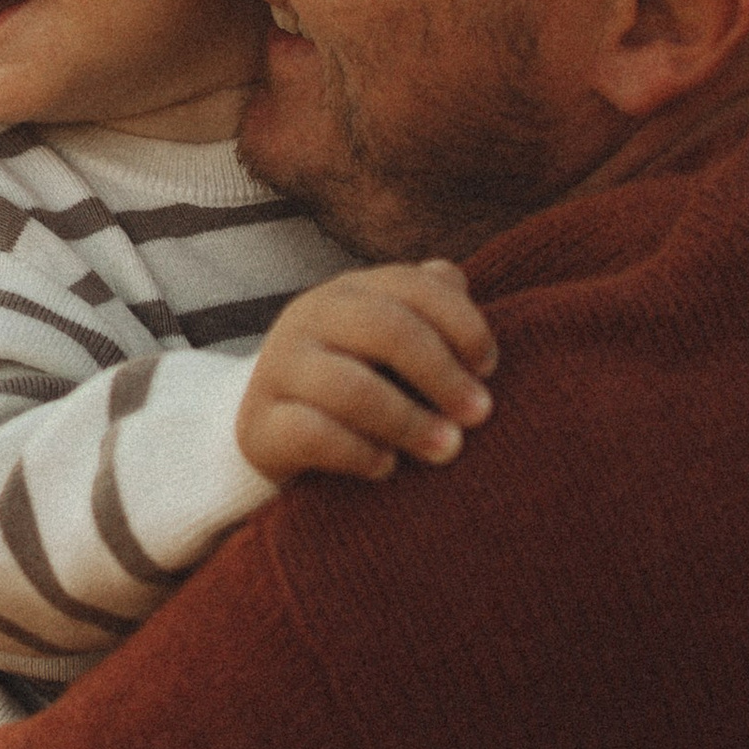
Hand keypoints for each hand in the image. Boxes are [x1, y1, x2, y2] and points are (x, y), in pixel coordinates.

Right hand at [236, 261, 498, 484]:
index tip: (489, 367)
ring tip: (448, 449)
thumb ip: (425, 309)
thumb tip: (457, 281)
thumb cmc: (358, 384)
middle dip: (442, 373)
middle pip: (385, 328)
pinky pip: (313, 435)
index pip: (412, 285)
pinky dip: (359, 453)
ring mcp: (278, 369)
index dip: (461, 322)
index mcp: (349, 292)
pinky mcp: (259, 425)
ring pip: (349, 387)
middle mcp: (309, 317)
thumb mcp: (390, 345)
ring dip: (409, 421)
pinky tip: (387, 467)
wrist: (275, 434)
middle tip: (479, 414)